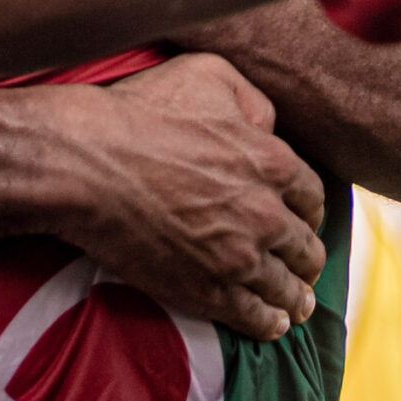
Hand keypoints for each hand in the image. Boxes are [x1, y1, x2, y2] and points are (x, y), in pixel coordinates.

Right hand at [49, 53, 327, 342]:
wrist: (87, 164)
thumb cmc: (141, 112)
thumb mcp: (208, 75)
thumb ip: (253, 101)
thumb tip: (267, 128)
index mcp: (272, 162)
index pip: (313, 197)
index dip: (310, 211)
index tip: (303, 220)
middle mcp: (265, 214)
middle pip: (305, 247)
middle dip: (307, 258)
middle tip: (305, 267)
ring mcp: (237, 258)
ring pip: (285, 288)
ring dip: (296, 298)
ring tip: (298, 306)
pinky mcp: (205, 291)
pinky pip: (252, 317)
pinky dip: (268, 323)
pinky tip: (272, 325)